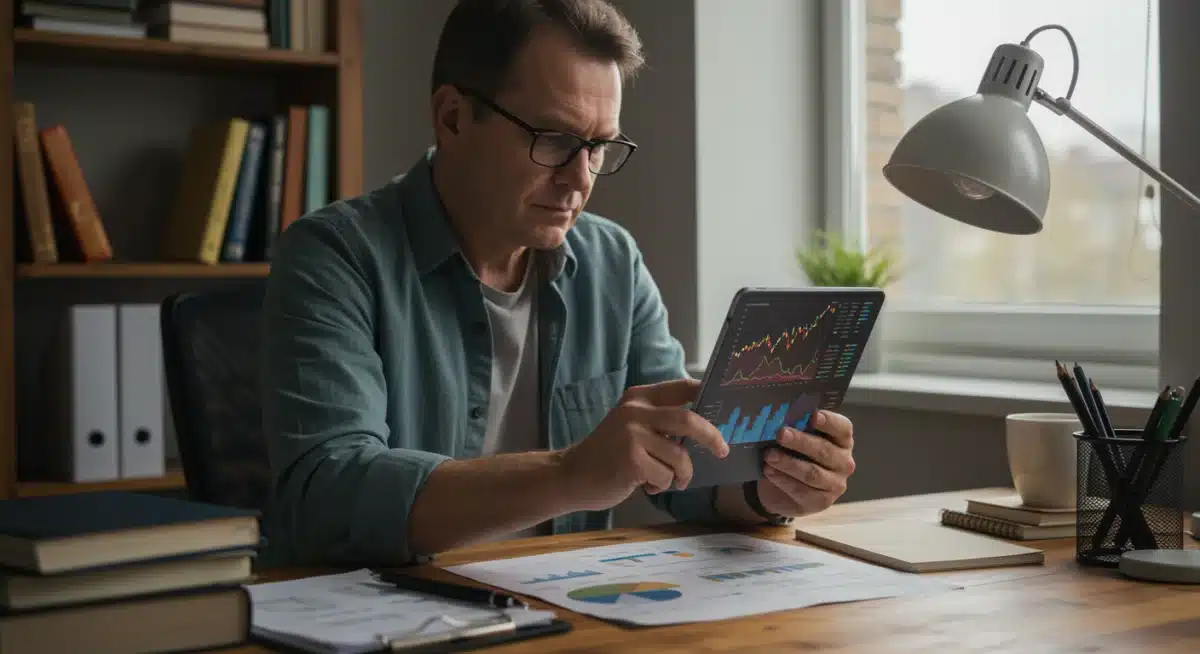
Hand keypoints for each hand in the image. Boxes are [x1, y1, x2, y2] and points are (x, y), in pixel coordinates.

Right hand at [556, 378, 729, 510]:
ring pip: (680, 456)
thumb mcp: (631, 425)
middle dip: (711, 436)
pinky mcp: (631, 460)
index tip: (724, 406)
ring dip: (681, 475)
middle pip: (689, 419)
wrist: (571, 476)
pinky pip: (666, 476)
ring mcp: (632, 434)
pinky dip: (662, 486)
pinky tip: (646, 485)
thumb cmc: (608, 455)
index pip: (682, 387)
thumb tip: (705, 427)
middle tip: (722, 450)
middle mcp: (635, 410)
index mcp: (639, 397)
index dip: (706, 394)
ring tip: (668, 481)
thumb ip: (660, 421)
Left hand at [756, 410, 855, 517]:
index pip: (842, 428)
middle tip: (781, 434)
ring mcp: (835, 484)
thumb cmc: (794, 454)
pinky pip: (801, 490)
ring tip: (769, 455)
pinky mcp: (822, 502)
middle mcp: (844, 462)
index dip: (829, 421)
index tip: (814, 415)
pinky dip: (783, 479)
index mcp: (842, 440)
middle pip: (824, 450)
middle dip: (801, 441)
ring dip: (789, 463)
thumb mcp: (797, 439)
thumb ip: (796, 427)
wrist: (785, 489)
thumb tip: (780, 415)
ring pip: (812, 473)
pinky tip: (769, 470)